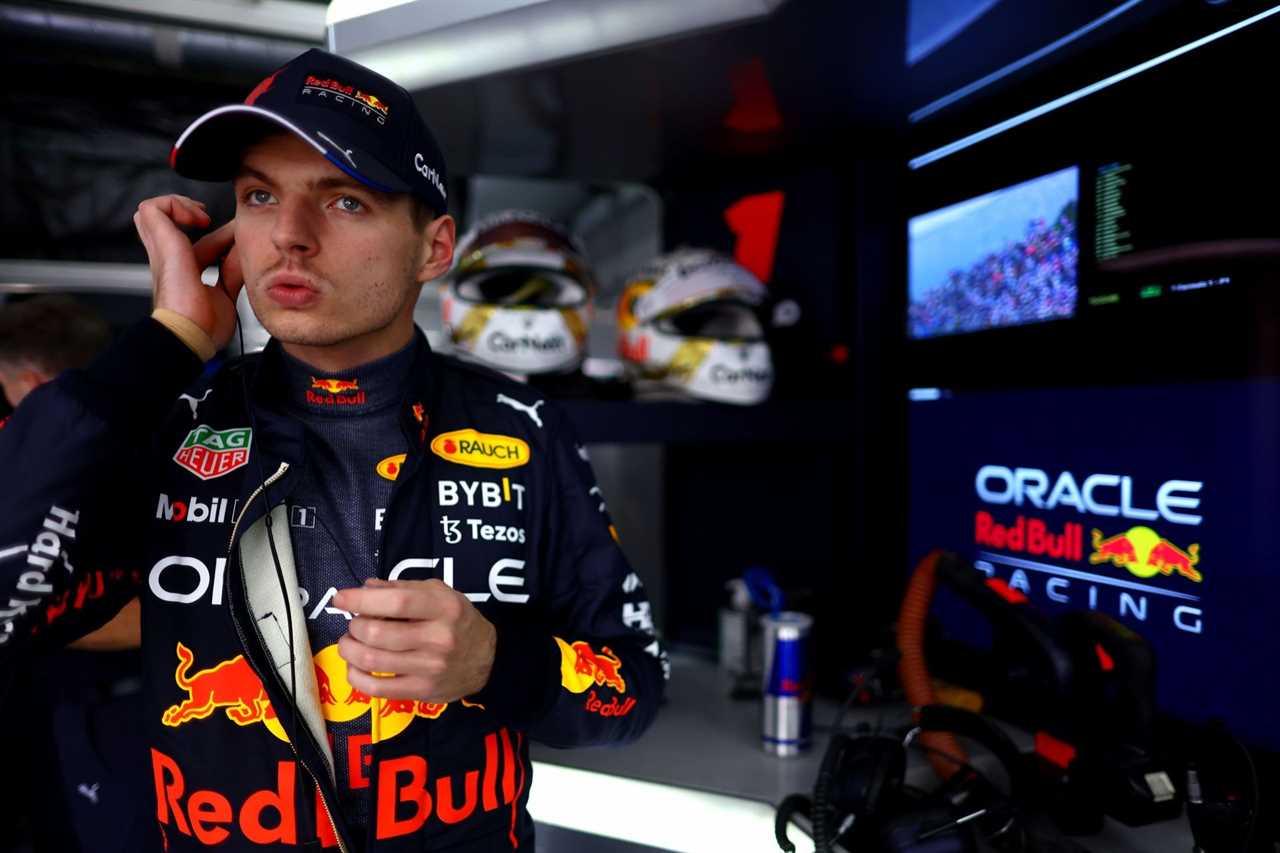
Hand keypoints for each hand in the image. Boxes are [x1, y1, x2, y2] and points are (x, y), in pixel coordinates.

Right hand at [133, 194, 243, 349]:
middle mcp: (169, 260)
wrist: (191, 334)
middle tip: (207, 218)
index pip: (197, 244)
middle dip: (186, 211)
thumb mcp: (227, 294)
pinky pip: (152, 208)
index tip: (239, 235)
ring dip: (178, 204)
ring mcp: (163, 251)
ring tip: (200, 215)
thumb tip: (246, 254)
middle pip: (162, 223)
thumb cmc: (204, 326)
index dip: (220, 235)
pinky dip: (174, 204)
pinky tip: (196, 218)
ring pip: (151, 211)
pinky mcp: (163, 244)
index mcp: (183, 273)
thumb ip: (232, 273)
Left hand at [333, 578, 496, 703]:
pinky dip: (355, 677)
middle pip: (378, 633)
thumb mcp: (440, 593)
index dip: (362, 600)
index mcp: (443, 608)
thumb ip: (402, 589)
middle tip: (354, 623)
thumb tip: (364, 588)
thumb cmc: (458, 621)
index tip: (340, 598)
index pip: (396, 602)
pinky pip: (377, 688)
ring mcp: (429, 668)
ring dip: (349, 649)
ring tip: (349, 643)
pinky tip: (354, 667)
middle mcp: (438, 638)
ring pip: (372, 660)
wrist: (487, 659)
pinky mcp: (421, 691)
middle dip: (354, 626)